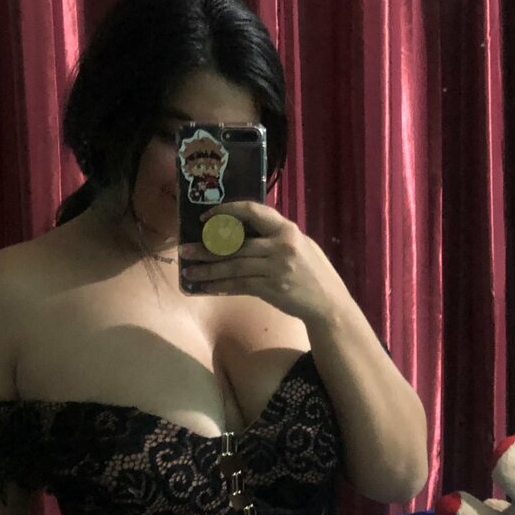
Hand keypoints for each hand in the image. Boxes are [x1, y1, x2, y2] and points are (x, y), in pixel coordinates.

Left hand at [180, 202, 350, 325]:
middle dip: (206, 249)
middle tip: (185, 251)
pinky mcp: (271, 289)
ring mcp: (276, 269)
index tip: (206, 218)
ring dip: (208, 270)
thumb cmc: (314, 273)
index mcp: (287, 230)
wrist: (329, 304)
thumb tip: (243, 232)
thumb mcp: (301, 246)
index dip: (226, 211)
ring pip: (233, 267)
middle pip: (235, 244)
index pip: (252, 211)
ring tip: (189, 272)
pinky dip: (221, 286)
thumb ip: (276, 238)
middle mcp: (280, 246)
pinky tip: (206, 288)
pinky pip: (240, 286)